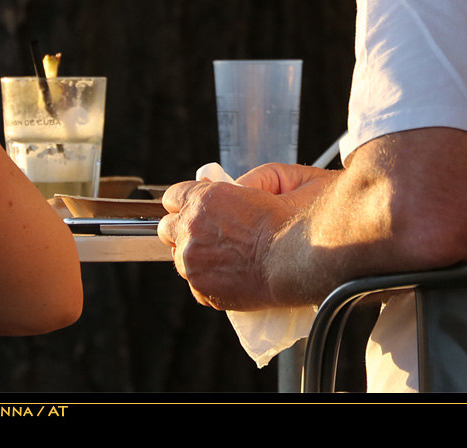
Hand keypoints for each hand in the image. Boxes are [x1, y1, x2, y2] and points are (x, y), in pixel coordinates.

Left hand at [158, 165, 335, 310]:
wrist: (299, 260)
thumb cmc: (294, 220)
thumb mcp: (279, 178)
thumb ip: (247, 179)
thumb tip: (233, 187)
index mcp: (205, 198)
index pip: (174, 195)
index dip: (188, 200)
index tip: (200, 206)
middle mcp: (191, 229)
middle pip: (167, 226)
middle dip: (185, 226)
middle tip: (211, 229)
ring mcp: (193, 261)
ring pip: (180, 256)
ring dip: (197, 252)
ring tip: (227, 253)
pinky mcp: (201, 288)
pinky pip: (194, 280)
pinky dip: (208, 276)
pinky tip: (231, 270)